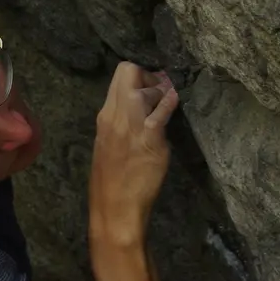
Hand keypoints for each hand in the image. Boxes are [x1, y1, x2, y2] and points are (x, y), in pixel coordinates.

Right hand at [89, 62, 179, 245]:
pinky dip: (170, 101)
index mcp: (104, 117)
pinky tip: (175, 104)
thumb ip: (122, 123)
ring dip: (160, 88)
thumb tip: (139, 109)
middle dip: (148, 75)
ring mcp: (131, 125)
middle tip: (160, 91)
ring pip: (143, 84)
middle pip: (129, 71)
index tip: (149, 89)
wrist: (115, 209)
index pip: (119, 76)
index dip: (138, 76)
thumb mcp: (109, 145)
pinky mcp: (149, 137)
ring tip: (167, 102)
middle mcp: (114, 116)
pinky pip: (162, 109)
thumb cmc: (112, 182)